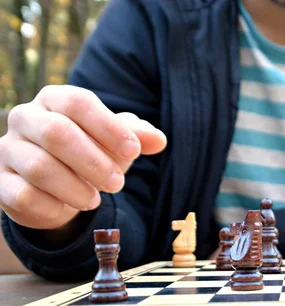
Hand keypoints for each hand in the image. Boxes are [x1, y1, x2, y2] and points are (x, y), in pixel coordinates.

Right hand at [0, 85, 166, 229]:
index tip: (133, 151)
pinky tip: (67, 208)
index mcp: (55, 99)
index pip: (79, 102)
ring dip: (76, 188)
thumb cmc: (89, 151)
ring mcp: (7, 150)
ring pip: (40, 168)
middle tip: (118, 183)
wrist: (53, 185)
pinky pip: (24, 196)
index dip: (109, 127)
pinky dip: (53, 206)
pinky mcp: (0, 182)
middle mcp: (25, 118)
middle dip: (94, 162)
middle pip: (57, 133)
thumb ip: (137, 136)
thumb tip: (158, 140)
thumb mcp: (115, 141)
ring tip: (95, 199)